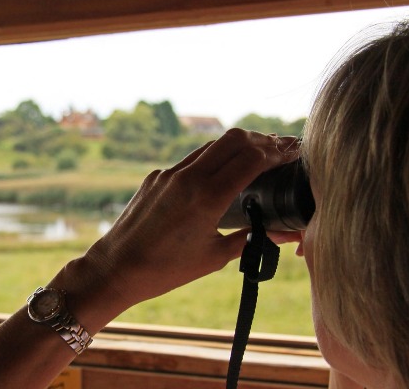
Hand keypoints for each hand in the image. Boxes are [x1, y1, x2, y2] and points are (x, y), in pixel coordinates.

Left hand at [84, 128, 299, 310]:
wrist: (115, 268)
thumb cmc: (165, 270)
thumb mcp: (214, 257)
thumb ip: (251, 240)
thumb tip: (283, 234)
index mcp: (207, 197)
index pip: (251, 158)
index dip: (276, 152)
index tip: (293, 153)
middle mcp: (188, 178)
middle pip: (233, 139)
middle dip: (260, 140)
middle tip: (279, 149)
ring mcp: (169, 174)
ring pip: (210, 147)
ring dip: (236, 147)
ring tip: (255, 156)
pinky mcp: (156, 177)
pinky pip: (190, 161)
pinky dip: (211, 161)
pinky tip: (220, 174)